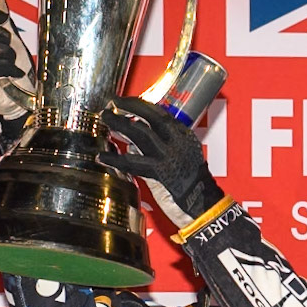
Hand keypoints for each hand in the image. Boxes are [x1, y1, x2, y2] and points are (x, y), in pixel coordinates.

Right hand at [0, 0, 34, 120]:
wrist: (18, 99)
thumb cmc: (12, 71)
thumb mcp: (8, 41)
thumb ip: (1, 21)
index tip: (4, 17)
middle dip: (0, 36)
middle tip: (10, 46)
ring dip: (7, 54)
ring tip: (12, 63)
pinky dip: (10, 68)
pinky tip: (15, 73)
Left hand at [100, 96, 224, 229]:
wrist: (205, 204)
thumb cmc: (193, 184)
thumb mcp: (181, 157)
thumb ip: (158, 148)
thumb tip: (132, 146)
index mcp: (183, 136)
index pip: (160, 113)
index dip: (140, 105)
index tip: (124, 102)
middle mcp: (177, 142)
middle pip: (151, 117)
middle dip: (130, 106)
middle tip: (112, 103)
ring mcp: (169, 156)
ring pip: (141, 134)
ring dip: (120, 124)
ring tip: (105, 118)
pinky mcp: (160, 173)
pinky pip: (133, 163)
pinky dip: (115, 159)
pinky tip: (101, 157)